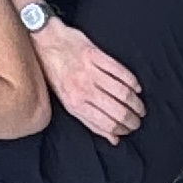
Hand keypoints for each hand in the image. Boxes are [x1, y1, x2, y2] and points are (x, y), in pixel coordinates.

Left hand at [31, 13, 145, 140]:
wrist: (42, 43)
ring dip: (136, 102)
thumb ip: (91, 122)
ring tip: (140, 107)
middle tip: (138, 120)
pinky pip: (120, 71)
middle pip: (117, 110)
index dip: (122, 129)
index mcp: (74, 104)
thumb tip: (113, 139)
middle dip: (132, 119)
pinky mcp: (94, 54)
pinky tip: (136, 87)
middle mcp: (83, 89)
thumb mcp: (67, 102)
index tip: (129, 129)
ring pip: (122, 92)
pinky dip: (132, 81)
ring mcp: (90, 71)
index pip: (107, 123)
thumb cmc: (55, 75)